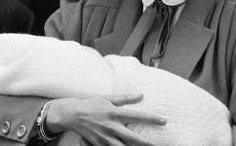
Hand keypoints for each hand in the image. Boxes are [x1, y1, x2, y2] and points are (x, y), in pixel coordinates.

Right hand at [45, 94, 165, 145]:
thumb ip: (125, 98)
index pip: (136, 116)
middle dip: (148, 143)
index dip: (151, 119)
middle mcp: (111, 127)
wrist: (72, 115)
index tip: (163, 121)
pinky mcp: (99, 145)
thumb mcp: (107, 98)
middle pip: (133, 138)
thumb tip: (141, 95)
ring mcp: (105, 138)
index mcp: (113, 113)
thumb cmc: (91, 104)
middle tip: (159, 145)